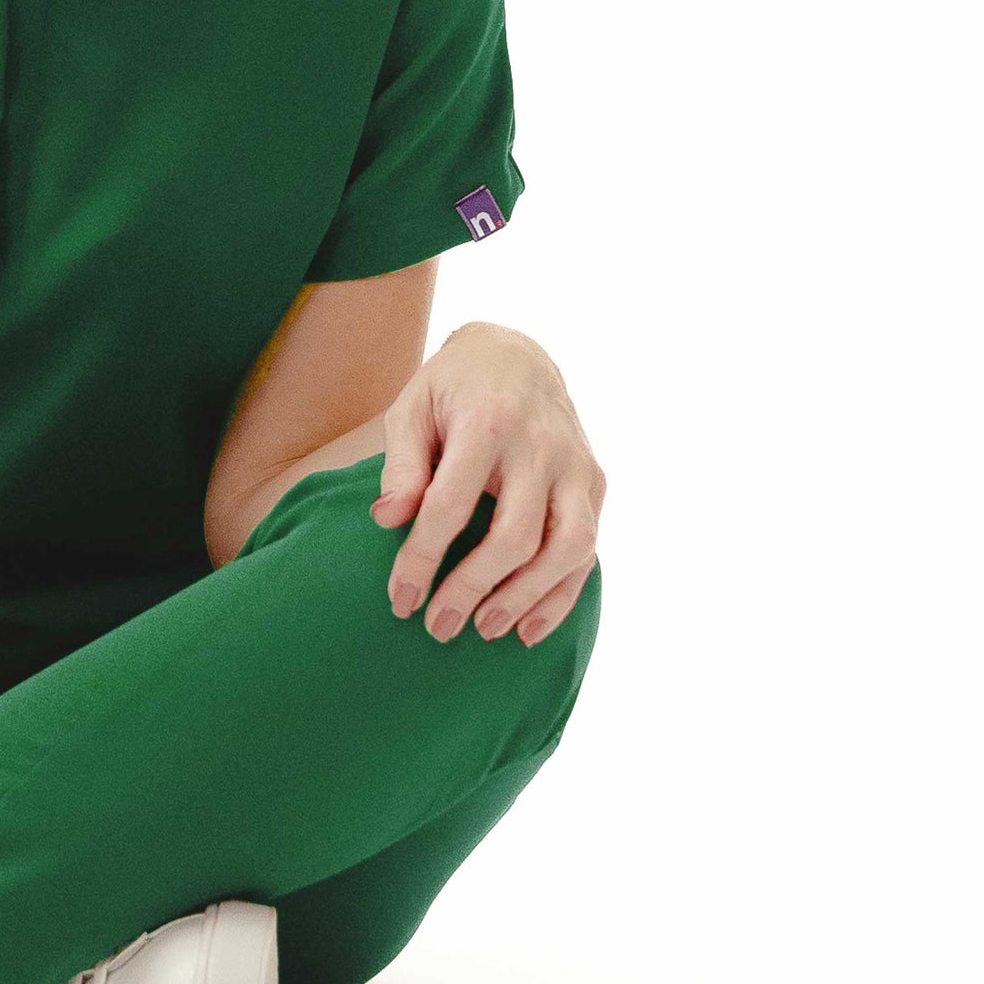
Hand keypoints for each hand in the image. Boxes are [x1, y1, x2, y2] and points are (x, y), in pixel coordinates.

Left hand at [372, 323, 604, 647]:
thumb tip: (388, 521)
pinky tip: (528, 627)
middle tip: (438, 627)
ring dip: (525, 598)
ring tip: (485, 630)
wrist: (516, 353)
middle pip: (515, 535)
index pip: (452, 505)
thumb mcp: (413, 409)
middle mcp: (541, 445)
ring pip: (567, 547)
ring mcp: (576, 465)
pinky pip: (588, 548)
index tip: (400, 598)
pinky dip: (561, 594)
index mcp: (488, 421)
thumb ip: (401, 465)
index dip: (423, 558)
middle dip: (473, 589)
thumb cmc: (452, 387)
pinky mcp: (595, 481)